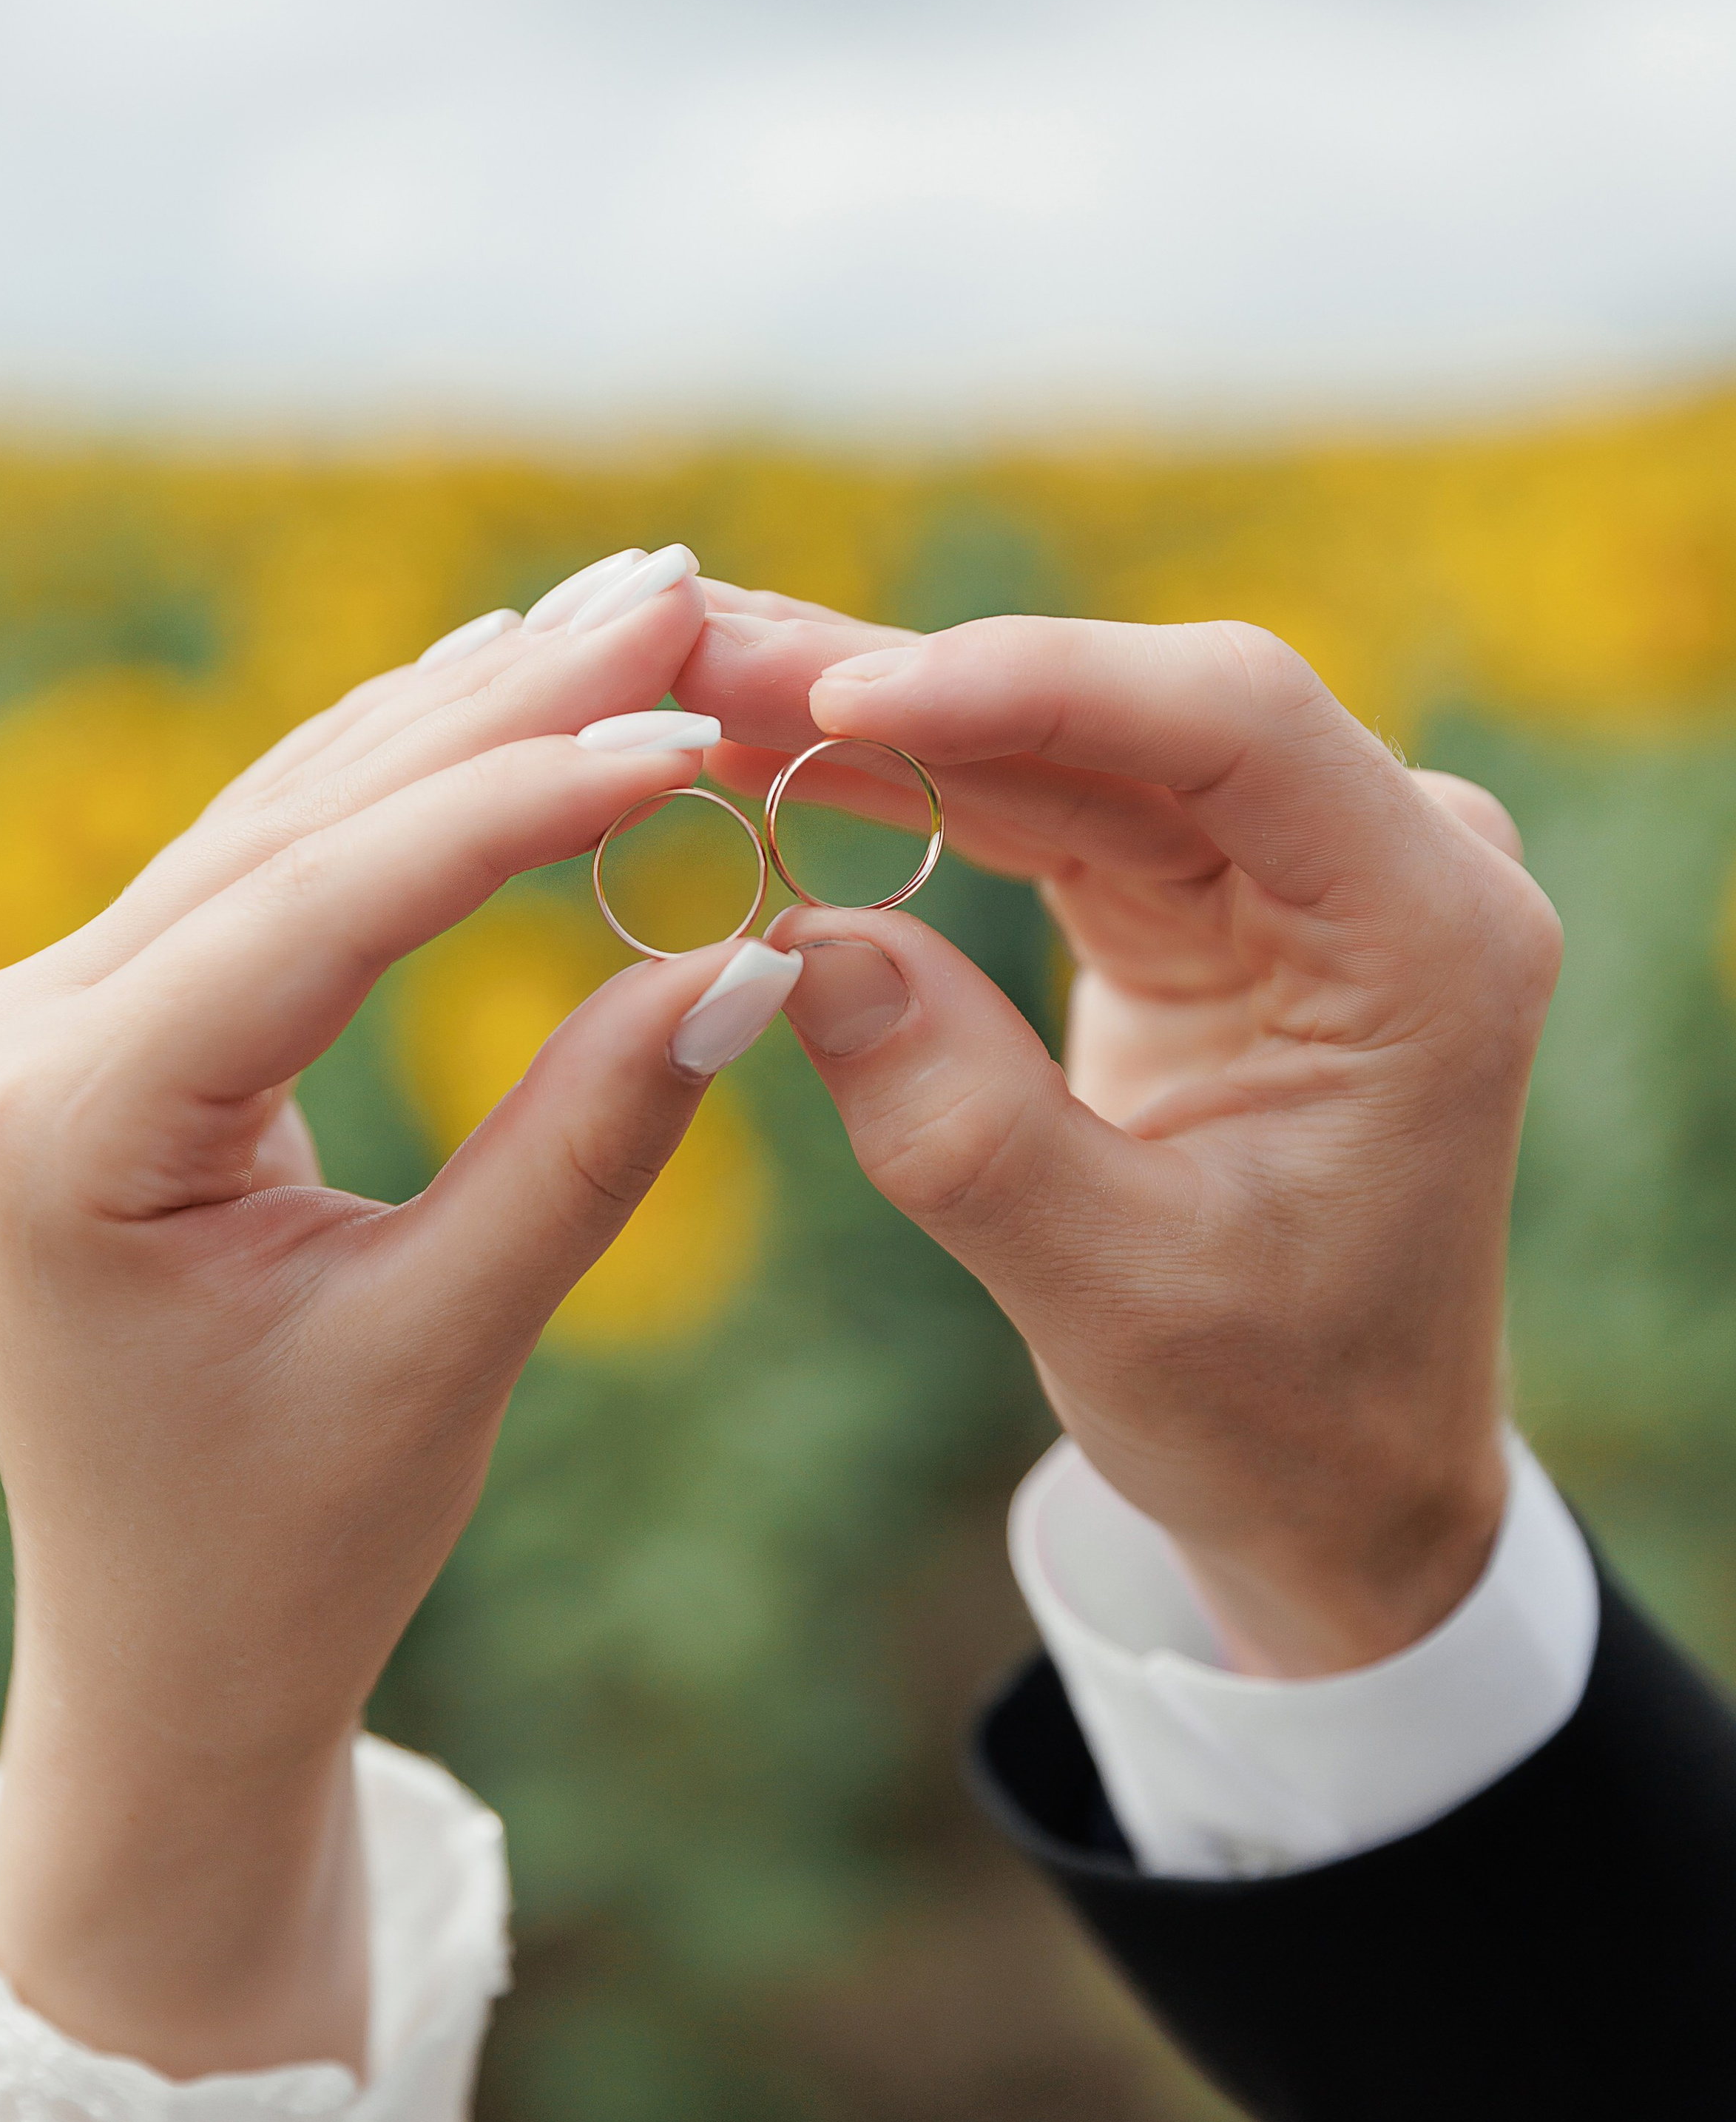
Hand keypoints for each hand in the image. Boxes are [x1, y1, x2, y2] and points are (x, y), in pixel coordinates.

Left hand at [0, 550, 801, 2076]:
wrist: (163, 1658)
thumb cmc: (291, 1545)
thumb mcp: (446, 1349)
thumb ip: (585, 1144)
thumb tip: (747, 959)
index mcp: (66, 1126)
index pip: (322, 906)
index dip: (517, 805)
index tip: (688, 726)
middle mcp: (19, 1038)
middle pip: (298, 825)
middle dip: (499, 710)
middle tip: (671, 587)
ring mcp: (43, 1021)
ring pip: (283, 823)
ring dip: (458, 722)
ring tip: (618, 613)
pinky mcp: (99, 1029)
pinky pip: (265, 873)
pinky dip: (395, 792)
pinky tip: (492, 696)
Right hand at [679, 593, 1561, 1679]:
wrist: (1343, 1477)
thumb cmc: (1276, 1408)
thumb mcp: (1118, 1299)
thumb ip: (964, 1128)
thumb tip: (793, 942)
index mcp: (1428, 935)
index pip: (1233, 727)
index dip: (1028, 683)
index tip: (836, 698)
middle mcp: (1384, 858)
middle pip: (1126, 708)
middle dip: (908, 678)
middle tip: (697, 645)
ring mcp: (1290, 862)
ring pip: (1064, 738)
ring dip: (879, 712)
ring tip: (693, 675)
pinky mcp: (1204, 889)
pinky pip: (1042, 800)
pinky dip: (908, 777)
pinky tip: (773, 741)